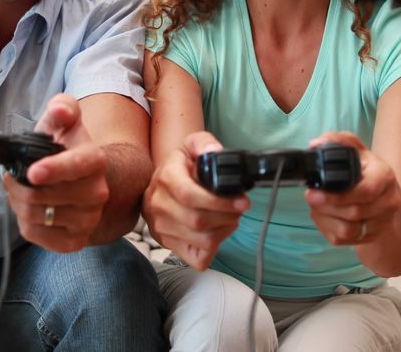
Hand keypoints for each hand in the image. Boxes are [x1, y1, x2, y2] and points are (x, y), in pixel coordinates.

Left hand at [3, 93, 109, 252]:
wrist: (81, 182)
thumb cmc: (66, 149)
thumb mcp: (64, 121)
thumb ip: (63, 108)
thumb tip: (59, 110)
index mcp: (95, 160)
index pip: (77, 165)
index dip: (54, 169)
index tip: (33, 172)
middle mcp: (97, 193)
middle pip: (44, 195)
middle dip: (18, 185)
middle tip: (14, 176)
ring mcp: (88, 220)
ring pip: (36, 215)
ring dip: (18, 202)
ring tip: (22, 190)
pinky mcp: (76, 241)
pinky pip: (36, 234)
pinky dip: (24, 222)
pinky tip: (31, 210)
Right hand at [142, 131, 248, 269]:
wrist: (160, 183)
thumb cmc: (181, 166)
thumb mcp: (191, 145)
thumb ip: (204, 143)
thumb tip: (216, 151)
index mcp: (166, 178)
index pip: (190, 195)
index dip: (220, 202)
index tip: (242, 202)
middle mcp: (158, 205)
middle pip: (198, 221)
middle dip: (228, 217)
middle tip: (238, 209)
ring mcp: (161, 227)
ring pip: (202, 240)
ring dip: (224, 231)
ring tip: (229, 218)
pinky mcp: (166, 244)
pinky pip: (197, 257)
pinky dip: (214, 248)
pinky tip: (216, 232)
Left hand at [304, 131, 400, 245]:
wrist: (388, 198)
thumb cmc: (368, 171)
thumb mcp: (357, 150)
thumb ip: (337, 140)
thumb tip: (316, 144)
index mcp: (385, 176)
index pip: (365, 191)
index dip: (337, 196)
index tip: (312, 193)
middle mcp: (388, 201)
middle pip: (353, 212)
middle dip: (325, 206)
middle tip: (311, 197)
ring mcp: (381, 223)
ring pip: (347, 230)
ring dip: (325, 218)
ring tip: (319, 206)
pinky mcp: (370, 237)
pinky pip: (343, 240)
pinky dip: (327, 228)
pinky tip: (326, 216)